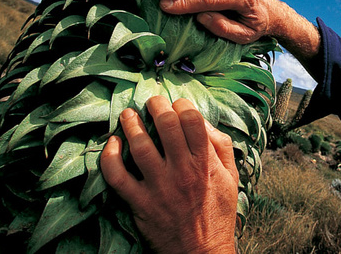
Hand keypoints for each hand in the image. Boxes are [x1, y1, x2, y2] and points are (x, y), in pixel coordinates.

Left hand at [100, 96, 238, 253]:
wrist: (202, 253)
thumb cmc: (217, 214)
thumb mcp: (231, 178)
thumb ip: (221, 147)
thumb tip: (203, 121)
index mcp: (205, 163)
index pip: (192, 120)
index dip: (182, 104)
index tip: (177, 104)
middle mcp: (182, 171)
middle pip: (166, 125)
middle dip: (156, 105)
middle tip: (152, 102)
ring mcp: (159, 187)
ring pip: (140, 146)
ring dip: (131, 124)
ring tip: (128, 114)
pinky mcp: (140, 203)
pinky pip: (117, 176)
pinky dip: (109, 157)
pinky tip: (112, 144)